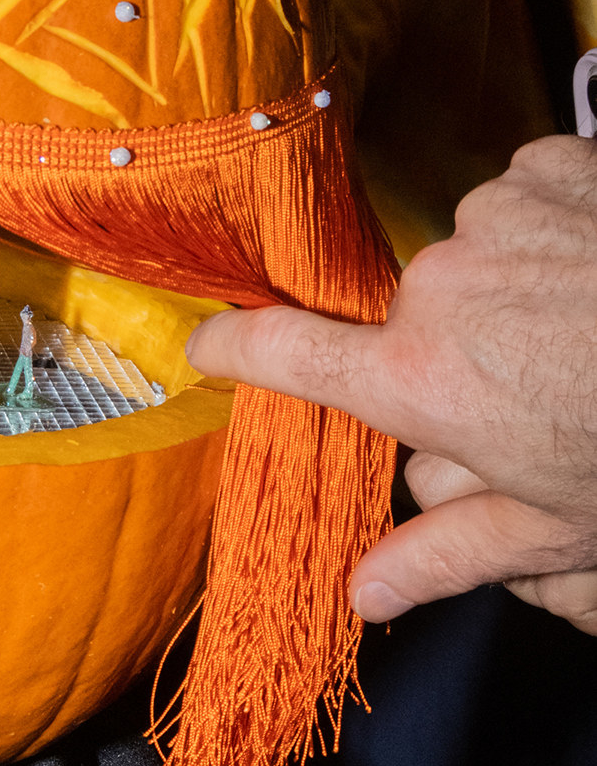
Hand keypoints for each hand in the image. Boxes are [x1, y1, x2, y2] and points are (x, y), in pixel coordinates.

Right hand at [186, 135, 596, 629]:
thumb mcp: (556, 526)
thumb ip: (448, 555)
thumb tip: (363, 597)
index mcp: (419, 382)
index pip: (287, 355)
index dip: (235, 349)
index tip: (205, 345)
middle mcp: (436, 290)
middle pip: (412, 327)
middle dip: (458, 360)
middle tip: (537, 392)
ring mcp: (490, 218)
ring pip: (472, 261)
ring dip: (511, 290)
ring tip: (583, 326)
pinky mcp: (548, 168)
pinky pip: (522, 197)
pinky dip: (553, 227)